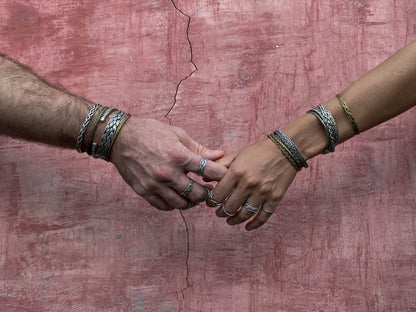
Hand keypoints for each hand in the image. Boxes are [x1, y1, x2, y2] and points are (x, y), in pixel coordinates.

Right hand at [111, 118, 226, 210]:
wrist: (120, 138)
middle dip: (207, 192)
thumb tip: (219, 155)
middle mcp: (168, 173)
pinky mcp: (144, 192)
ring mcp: (155, 185)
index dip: (221, 175)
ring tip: (193, 194)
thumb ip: (199, 148)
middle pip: (198, 194)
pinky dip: (173, 204)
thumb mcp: (177, 135)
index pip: (209, 171)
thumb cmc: (150, 132)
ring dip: (191, 201)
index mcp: (179, 155)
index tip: (224, 177)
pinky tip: (176, 196)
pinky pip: (165, 206)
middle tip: (208, 189)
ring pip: (182, 204)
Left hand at [207, 138, 296, 229]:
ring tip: (229, 220)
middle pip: (229, 207)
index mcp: (237, 172)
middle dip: (221, 212)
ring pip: (244, 214)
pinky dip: (254, 224)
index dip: (211, 201)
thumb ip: (220, 165)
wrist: (286, 150)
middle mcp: (249, 184)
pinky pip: (263, 216)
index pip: (218, 194)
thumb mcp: (238, 155)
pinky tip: (247, 227)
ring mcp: (262, 192)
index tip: (210, 202)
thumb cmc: (259, 151)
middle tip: (218, 213)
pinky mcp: (274, 198)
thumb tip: (204, 177)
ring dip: (234, 220)